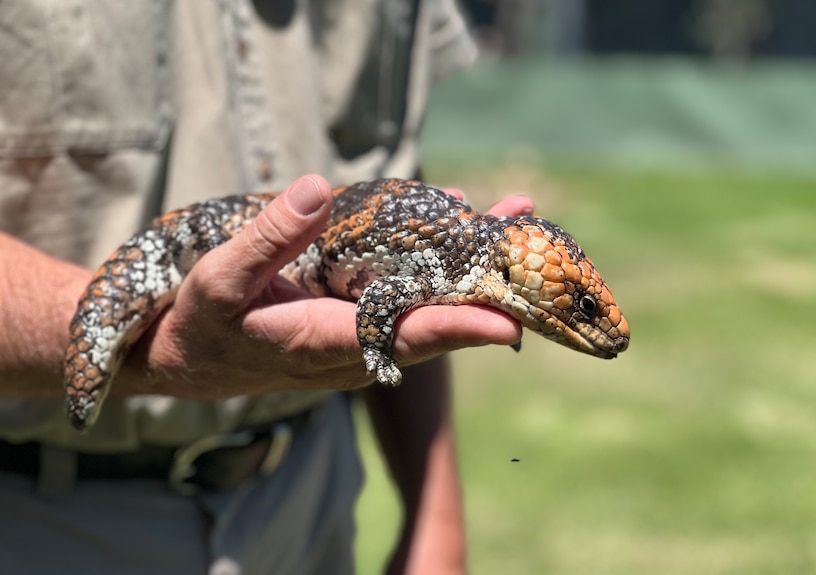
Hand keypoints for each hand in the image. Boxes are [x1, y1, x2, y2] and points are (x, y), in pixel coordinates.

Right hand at [118, 175, 532, 398]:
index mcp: (327, 344)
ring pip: (431, 310)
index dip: (459, 328)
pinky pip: (412, 301)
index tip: (510, 322)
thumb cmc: (204, 322)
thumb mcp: (222, 279)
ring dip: (473, 269)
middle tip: (525, 228)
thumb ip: (269, 238)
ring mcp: (364, 343)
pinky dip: (442, 268)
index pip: (404, 337)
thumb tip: (317, 187)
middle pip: (436, 321)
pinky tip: (461, 228)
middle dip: (487, 282)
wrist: (193, 362)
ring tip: (511, 215)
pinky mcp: (362, 329)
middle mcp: (357, 352)